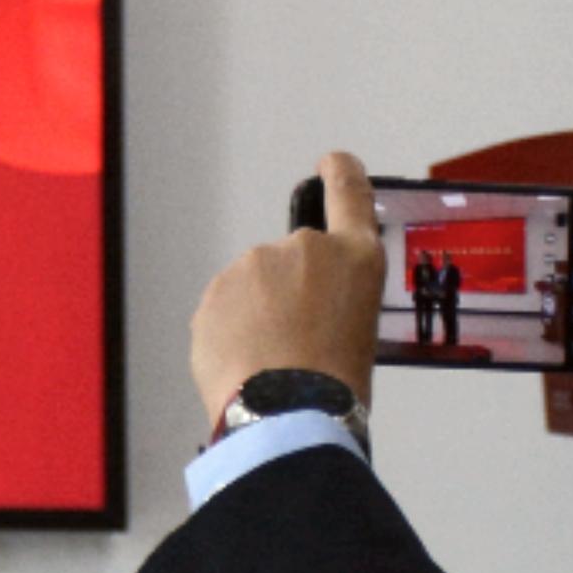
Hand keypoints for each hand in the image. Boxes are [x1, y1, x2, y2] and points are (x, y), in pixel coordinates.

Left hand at [189, 151, 385, 432]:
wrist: (288, 410)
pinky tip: (249, 365)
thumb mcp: (358, 330)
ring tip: (276, 361)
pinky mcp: (213, 291)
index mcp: (355, 256)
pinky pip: (224, 311)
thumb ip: (328, 300)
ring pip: (253, 288)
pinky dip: (233, 333)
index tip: (332, 162)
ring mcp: (252, 266)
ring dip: (259, 315)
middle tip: (302, 341)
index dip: (340, 174)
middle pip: (292, 263)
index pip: (348, 194)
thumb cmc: (338, 382)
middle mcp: (303, 247)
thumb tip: (295, 312)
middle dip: (290, 293)